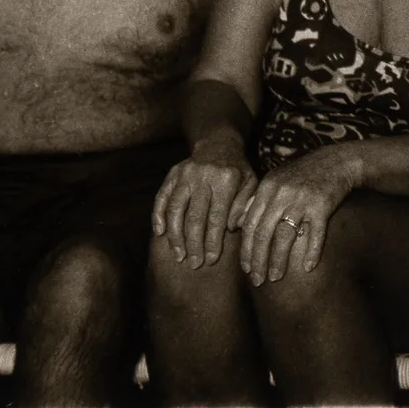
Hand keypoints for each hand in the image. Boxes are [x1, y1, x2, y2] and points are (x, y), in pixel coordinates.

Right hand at [152, 136, 257, 268]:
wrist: (219, 143)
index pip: (217, 216)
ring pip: (175, 209)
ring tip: (179, 255)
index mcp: (226, 179)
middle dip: (194, 244)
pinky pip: (161, 197)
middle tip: (194, 264)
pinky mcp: (172, 174)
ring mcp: (185, 174)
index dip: (212, 241)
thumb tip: (231, 228)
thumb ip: (244, 204)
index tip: (210, 260)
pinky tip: (160, 233)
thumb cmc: (237, 169)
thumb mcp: (250, 182)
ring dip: (175, 236)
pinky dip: (158, 216)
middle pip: (195, 216)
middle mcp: (203, 175)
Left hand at [237, 143, 359, 285]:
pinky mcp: (322, 204)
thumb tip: (237, 224)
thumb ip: (256, 200)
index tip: (246, 268)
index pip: (250, 224)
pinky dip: (312, 252)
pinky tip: (308, 267)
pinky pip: (315, 234)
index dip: (246, 250)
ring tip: (275, 277)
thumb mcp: (277, 180)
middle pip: (264, 233)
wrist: (337, 161)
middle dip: (258, 260)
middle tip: (257, 280)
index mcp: (267, 187)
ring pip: (285, 236)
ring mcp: (302, 199)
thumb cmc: (304, 174)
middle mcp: (282, 193)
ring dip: (279, 261)